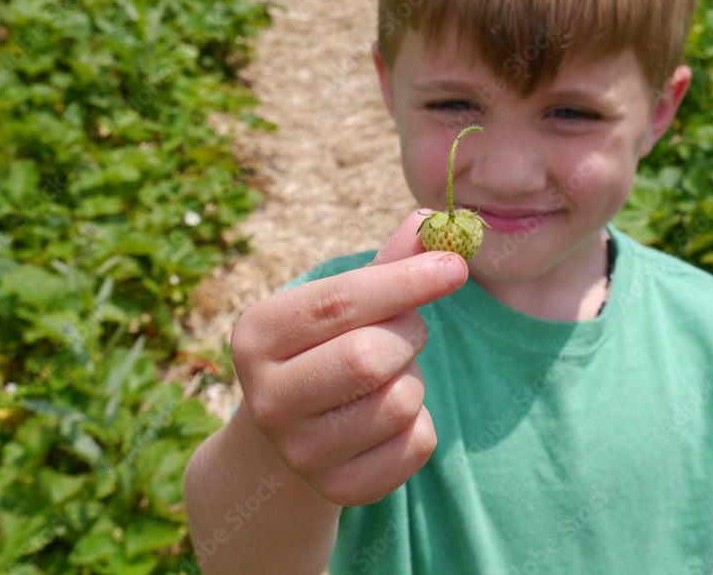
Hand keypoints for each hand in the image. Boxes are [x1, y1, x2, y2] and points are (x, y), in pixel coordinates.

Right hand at [230, 210, 467, 505]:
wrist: (287, 437)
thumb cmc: (323, 348)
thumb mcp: (340, 304)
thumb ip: (386, 264)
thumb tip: (431, 222)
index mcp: (257, 335)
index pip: (339, 302)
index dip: (405, 280)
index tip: (455, 265)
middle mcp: (267, 399)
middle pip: (370, 357)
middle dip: (408, 333)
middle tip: (406, 330)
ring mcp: (300, 452)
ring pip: (401, 401)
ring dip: (414, 378)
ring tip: (389, 375)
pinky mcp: (340, 489)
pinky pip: (417, 443)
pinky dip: (421, 422)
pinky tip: (390, 416)